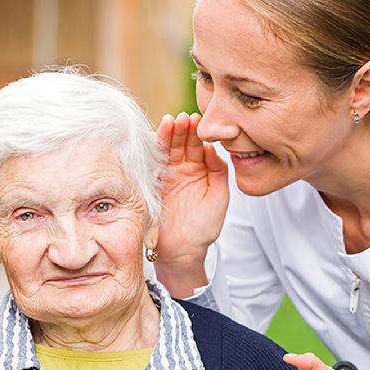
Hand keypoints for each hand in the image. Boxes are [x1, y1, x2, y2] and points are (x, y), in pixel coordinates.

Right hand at [154, 112, 228, 296]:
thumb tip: (213, 149)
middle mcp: (180, 168)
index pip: (197, 145)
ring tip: (171, 122)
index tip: (200, 122)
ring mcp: (164, 175)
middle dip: (182, 129)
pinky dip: (152, 151)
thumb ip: (219, 172)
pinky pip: (150, 164)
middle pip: (180, 142)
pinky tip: (156, 138)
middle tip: (185, 118)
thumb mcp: (219, 197)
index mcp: (198, 169)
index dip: (198, 133)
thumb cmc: (204, 227)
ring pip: (165, 149)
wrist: (183, 251)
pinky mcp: (150, 184)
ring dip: (167, 135)